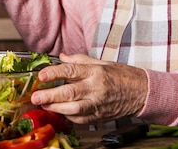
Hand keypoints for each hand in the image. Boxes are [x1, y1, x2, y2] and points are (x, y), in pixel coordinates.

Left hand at [30, 53, 147, 123]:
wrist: (141, 92)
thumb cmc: (122, 76)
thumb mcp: (101, 62)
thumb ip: (79, 60)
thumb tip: (61, 57)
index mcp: (95, 72)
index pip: (71, 71)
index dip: (54, 73)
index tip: (41, 76)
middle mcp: (96, 89)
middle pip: (69, 93)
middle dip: (50, 96)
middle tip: (36, 97)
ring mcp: (97, 104)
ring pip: (73, 109)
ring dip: (56, 108)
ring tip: (44, 105)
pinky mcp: (99, 117)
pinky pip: (80, 119)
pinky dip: (68, 116)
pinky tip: (60, 111)